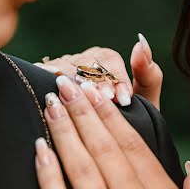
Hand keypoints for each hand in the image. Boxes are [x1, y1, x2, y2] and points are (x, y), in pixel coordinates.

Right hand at [35, 33, 162, 109]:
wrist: (106, 147)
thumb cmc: (126, 121)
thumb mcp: (143, 100)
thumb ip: (148, 74)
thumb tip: (141, 41)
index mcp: (105, 59)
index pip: (109, 60)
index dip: (116, 77)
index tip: (124, 98)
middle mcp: (81, 59)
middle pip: (85, 61)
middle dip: (96, 83)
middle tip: (107, 102)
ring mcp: (60, 66)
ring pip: (64, 66)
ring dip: (74, 84)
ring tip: (83, 102)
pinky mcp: (42, 76)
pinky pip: (42, 72)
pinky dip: (48, 81)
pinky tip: (53, 96)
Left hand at [35, 77, 189, 188]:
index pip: (134, 146)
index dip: (111, 117)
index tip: (97, 93)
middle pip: (104, 148)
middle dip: (83, 110)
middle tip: (67, 82)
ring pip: (81, 168)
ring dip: (63, 131)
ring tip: (50, 104)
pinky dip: (48, 175)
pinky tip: (38, 151)